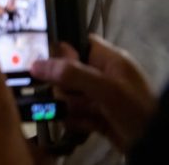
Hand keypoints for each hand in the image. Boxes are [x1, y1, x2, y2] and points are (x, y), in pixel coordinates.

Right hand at [31, 36, 156, 151]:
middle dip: (64, 87)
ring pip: (67, 95)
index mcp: (108, 59)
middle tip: (71, 95)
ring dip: (69, 107)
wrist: (154, 146)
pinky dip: (75, 121)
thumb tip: (36, 64)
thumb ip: (72, 74)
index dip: (58, 51)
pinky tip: (84, 124)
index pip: (75, 44)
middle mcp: (101, 75)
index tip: (42, 63)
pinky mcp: (96, 117)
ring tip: (83, 113)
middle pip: (65, 72)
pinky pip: (73, 114)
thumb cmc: (138, 111)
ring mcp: (98, 97)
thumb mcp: (106, 88)